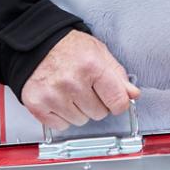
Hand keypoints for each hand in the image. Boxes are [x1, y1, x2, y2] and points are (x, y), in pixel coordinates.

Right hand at [20, 29, 139, 129]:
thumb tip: (132, 95)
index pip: (118, 102)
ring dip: (78, 110)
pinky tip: (59, 99)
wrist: (36, 44)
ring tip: (70, 91)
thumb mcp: (99, 52)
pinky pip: (61, 125)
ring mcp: (53, 95)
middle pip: (99, 113)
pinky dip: (61, 116)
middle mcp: (72, 82)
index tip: (113, 100)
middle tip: (86, 88)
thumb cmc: (68, 47)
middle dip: (96, 103)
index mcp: (91, 66)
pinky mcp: (37, 104)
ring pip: (80, 121)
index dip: (118, 103)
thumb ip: (118, 75)